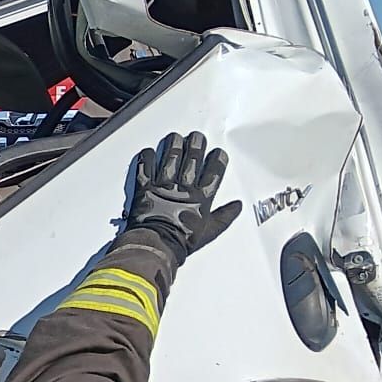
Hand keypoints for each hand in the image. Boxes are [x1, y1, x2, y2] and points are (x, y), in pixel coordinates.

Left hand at [122, 131, 242, 261]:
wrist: (157, 244)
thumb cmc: (182, 241)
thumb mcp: (210, 231)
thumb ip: (224, 216)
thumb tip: (236, 207)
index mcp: (200, 198)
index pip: (212, 173)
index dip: (216, 161)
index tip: (218, 152)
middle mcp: (183, 188)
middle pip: (192, 161)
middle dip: (196, 146)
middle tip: (197, 136)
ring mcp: (163, 187)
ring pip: (170, 160)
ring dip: (173, 147)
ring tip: (175, 137)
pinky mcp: (145, 189)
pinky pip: (145, 170)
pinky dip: (146, 160)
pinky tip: (149, 151)